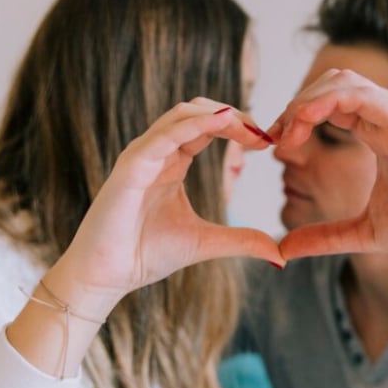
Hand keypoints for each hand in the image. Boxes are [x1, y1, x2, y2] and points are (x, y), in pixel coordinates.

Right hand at [49, 99, 282, 313]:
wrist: (108, 276)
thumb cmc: (145, 255)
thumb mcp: (206, 243)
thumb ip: (241, 241)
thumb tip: (279, 255)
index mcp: (173, 162)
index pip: (208, 128)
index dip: (239, 129)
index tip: (269, 142)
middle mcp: (157, 152)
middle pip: (197, 111)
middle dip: (234, 116)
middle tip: (264, 133)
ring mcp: (142, 156)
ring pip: (181, 114)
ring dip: (218, 114)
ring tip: (248, 126)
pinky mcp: (130, 167)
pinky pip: (162, 136)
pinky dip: (192, 125)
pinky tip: (221, 123)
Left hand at [271, 69, 387, 260]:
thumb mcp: (362, 233)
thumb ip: (324, 237)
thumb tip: (284, 249)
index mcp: (377, 130)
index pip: (329, 104)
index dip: (296, 118)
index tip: (275, 145)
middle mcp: (386, 114)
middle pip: (330, 84)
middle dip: (296, 106)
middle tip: (275, 138)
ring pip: (342, 82)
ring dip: (306, 101)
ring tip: (287, 132)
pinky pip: (361, 95)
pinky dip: (326, 102)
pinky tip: (305, 125)